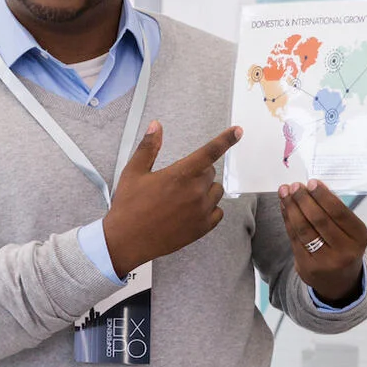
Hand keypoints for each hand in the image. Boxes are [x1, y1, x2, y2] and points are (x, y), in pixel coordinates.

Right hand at [104, 122, 241, 277]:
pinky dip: (209, 208)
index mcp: (180, 174)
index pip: (209, 152)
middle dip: (198, 172)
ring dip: (205, 190)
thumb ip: (148, 147)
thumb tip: (156, 125)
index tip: (238, 131)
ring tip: (183, 198)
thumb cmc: (129, 205)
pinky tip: (191, 211)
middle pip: (210, 172)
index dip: (225, 140)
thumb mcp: (133, 172)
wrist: (127, 240)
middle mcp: (195, 192)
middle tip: (177, 182)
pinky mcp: (202, 228)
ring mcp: (201, 211)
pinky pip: (218, 212)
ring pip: (216, 191)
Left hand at [277, 180, 366, 303]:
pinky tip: (284, 207)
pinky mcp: (306, 267)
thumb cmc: (344, 247)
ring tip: (285, 192)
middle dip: (304, 199)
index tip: (311, 182)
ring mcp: (325, 262)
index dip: (323, 196)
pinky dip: (287, 220)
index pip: (339, 213)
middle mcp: (344, 251)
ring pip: (303, 229)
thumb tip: (314, 186)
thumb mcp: (349, 231)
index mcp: (359, 238)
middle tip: (294, 186)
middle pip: (319, 220)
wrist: (339, 282)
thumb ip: (334, 210)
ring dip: (291, 207)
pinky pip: (294, 238)